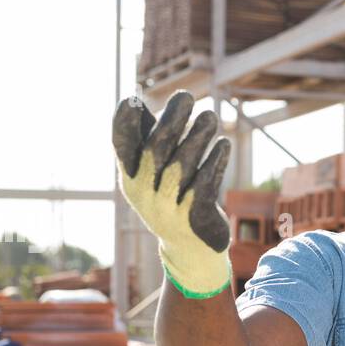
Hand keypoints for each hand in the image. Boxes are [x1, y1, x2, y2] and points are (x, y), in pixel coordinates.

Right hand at [112, 90, 232, 298]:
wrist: (191, 249)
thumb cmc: (173, 197)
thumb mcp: (157, 173)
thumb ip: (150, 138)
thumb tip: (134, 100)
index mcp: (131, 179)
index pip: (122, 148)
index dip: (124, 124)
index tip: (132, 101)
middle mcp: (144, 194)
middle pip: (154, 152)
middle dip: (170, 122)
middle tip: (186, 96)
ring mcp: (167, 209)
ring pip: (180, 168)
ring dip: (196, 138)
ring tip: (209, 115)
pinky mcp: (193, 219)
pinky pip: (203, 185)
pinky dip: (214, 162)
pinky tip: (223, 144)